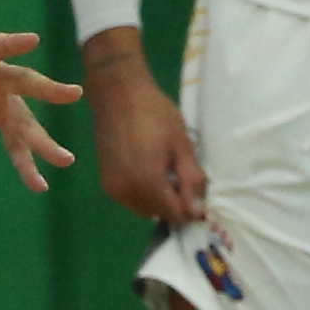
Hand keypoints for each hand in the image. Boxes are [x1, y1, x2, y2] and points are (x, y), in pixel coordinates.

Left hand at [0, 7, 77, 194]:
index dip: (10, 44)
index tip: (33, 39)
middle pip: (24, 82)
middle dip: (47, 90)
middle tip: (74, 94)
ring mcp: (2, 99)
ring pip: (27, 121)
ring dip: (45, 141)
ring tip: (67, 161)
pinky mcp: (1, 116)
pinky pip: (16, 143)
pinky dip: (27, 163)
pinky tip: (40, 186)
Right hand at [75, 38, 198, 221]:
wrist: (119, 96)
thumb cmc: (156, 115)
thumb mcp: (182, 144)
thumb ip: (190, 178)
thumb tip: (197, 209)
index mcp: (147, 181)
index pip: (174, 213)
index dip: (191, 210)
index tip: (204, 200)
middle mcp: (126, 191)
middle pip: (158, 213)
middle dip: (176, 204)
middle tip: (187, 180)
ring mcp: (113, 189)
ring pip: (143, 209)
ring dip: (159, 201)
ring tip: (171, 174)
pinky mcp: (106, 182)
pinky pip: (130, 200)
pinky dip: (144, 194)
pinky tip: (154, 172)